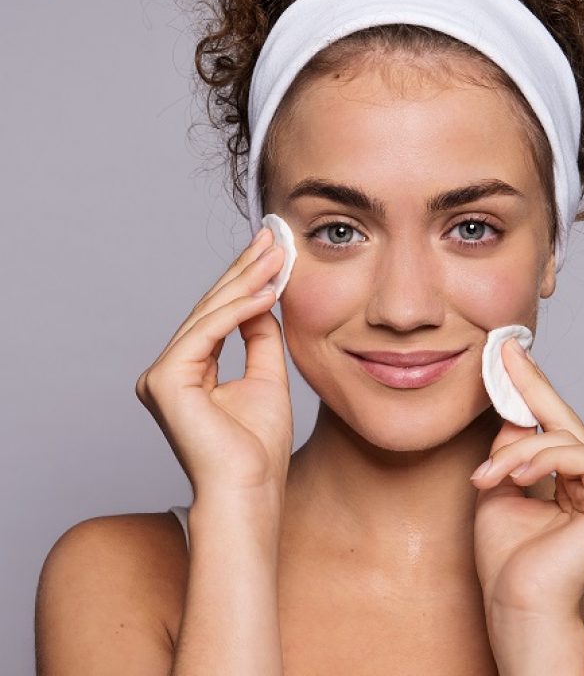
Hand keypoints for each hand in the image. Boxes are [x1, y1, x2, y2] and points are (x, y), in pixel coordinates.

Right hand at [135, 227, 293, 499]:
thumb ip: (260, 337)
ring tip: (278, 255)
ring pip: (209, 314)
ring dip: (247, 281)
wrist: (250, 490)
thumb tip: (264, 297)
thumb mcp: (266, 377)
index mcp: (190, 371)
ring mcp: (161, 374)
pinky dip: (240, 309)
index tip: (273, 251)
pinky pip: (207, 332)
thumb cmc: (258, 447)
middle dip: (246, 269)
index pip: (220, 315)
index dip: (246, 280)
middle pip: (212, 308)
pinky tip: (268, 290)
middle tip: (273, 237)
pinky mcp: (164, 380)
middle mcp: (170, 370)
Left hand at [472, 338, 583, 623]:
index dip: (530, 387)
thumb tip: (513, 406)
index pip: (551, 424)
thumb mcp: (499, 485)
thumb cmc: (507, 556)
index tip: (506, 354)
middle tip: (505, 353)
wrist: (516, 604)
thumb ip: (511, 447)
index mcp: (569, 479)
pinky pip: (580, 456)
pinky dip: (541, 459)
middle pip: (563, 420)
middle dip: (531, 385)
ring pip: (564, 438)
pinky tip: (514, 476)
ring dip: (518, 452)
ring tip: (487, 476)